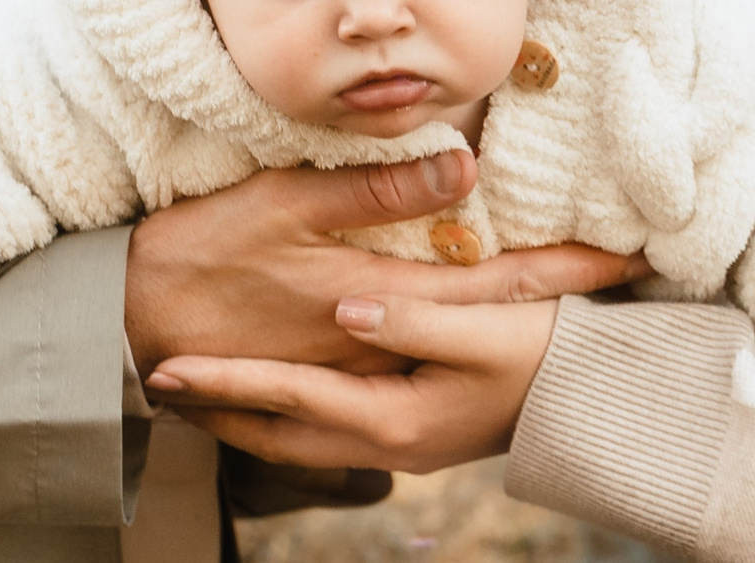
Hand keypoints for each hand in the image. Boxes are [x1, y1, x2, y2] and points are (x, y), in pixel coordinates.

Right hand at [125, 149, 644, 377]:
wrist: (135, 324)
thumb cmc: (204, 252)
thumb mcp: (285, 203)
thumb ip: (374, 187)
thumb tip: (462, 165)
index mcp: (383, 295)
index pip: (498, 282)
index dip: (566, 270)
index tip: (631, 256)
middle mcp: (387, 341)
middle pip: (497, 320)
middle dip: (567, 296)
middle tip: (635, 273)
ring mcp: (366, 363)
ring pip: (463, 340)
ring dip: (524, 318)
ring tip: (583, 294)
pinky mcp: (340, 369)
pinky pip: (419, 354)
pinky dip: (465, 336)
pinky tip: (489, 325)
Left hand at [149, 292, 558, 471]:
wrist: (594, 401)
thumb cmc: (543, 358)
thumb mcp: (483, 330)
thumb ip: (411, 319)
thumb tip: (348, 310)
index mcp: (395, 418)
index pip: (287, 398)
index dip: (225, 381)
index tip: (167, 370)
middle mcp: (390, 442)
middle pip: (280, 434)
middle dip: (218, 414)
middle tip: (160, 390)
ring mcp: (403, 444)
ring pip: (301, 441)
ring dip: (248, 419)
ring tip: (198, 399)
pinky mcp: (415, 431)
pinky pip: (328, 433)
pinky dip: (289, 417)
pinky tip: (280, 401)